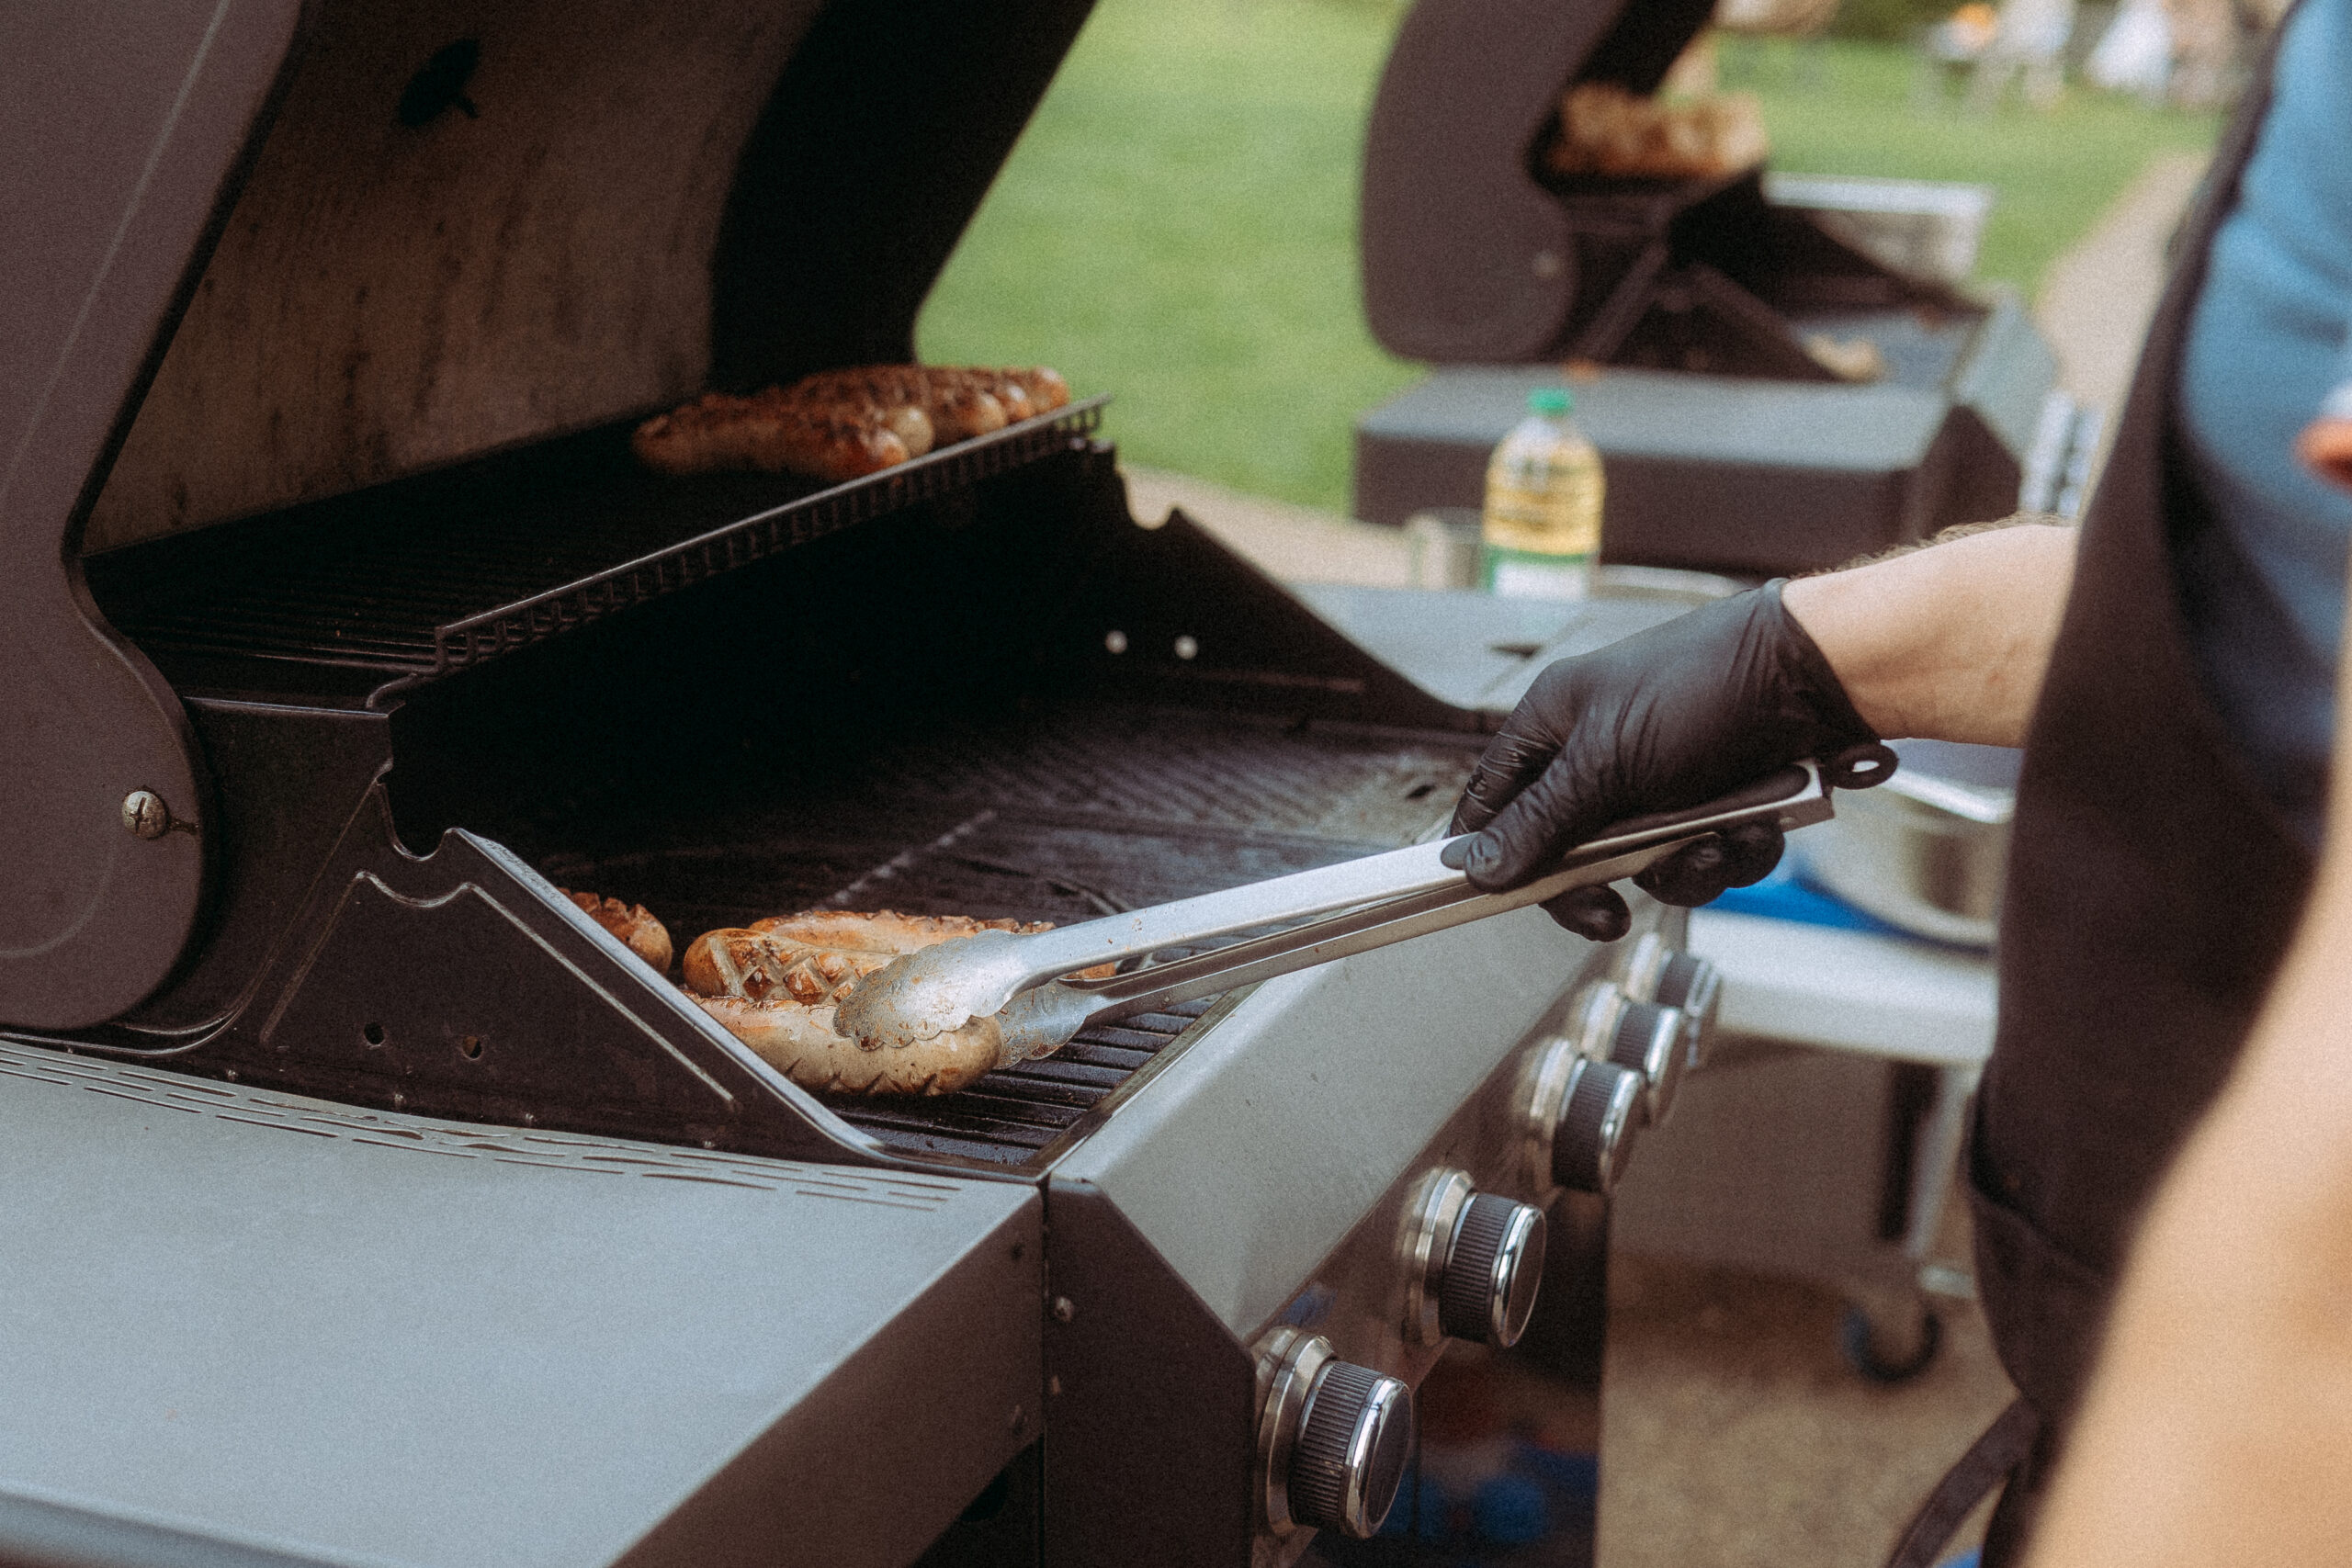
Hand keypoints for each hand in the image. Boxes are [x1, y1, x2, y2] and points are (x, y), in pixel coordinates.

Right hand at [1451, 582, 1882, 939]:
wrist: (1819, 676)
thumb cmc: (1704, 687)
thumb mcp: (1605, 762)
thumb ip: (1540, 823)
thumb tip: (1478, 869)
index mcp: (1555, 724)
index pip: (1494, 801)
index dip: (1492, 852)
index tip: (1502, 898)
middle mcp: (1602, 753)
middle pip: (1572, 851)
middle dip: (1607, 880)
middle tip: (1612, 910)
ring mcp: (1661, 779)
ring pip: (1647, 864)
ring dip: (1685, 866)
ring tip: (1717, 839)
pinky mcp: (1717, 799)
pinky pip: (1706, 855)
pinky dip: (1734, 850)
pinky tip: (1757, 822)